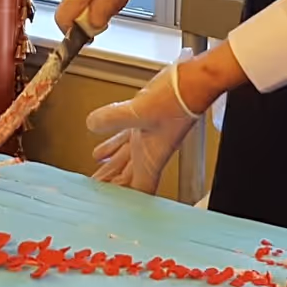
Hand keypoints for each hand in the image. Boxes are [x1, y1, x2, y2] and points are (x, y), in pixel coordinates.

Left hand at [84, 59, 198, 194]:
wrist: (194, 81)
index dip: (124, 199)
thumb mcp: (140, 111)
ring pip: (126, 159)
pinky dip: (113, 145)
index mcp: (150, 157)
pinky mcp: (146, 119)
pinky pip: (126, 137)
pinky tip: (103, 148)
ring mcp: (148, 135)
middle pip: (129, 177)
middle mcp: (150, 150)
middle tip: (95, 194)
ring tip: (96, 178)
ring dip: (111, 168)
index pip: (137, 189)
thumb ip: (114, 119)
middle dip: (113, 186)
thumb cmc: (178, 101)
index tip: (106, 205)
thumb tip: (92, 124)